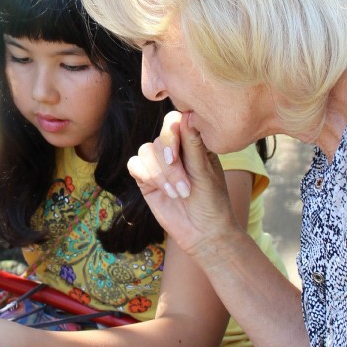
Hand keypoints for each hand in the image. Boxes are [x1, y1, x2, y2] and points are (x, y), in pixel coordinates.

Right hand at [128, 110, 240, 263]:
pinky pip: (135, 165)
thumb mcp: (205, 172)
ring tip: (177, 194)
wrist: (202, 232)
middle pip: (160, 139)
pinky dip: (147, 176)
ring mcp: (159, 164)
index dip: (172, 133)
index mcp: (194, 142)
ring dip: (160, 175)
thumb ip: (194, 144)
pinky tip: (163, 192)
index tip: (177, 155)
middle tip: (184, 188)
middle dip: (170, 165)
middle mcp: (175, 149)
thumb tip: (188, 114)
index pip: (175, 121)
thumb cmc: (212, 201)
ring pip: (146, 152)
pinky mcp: (146, 179)